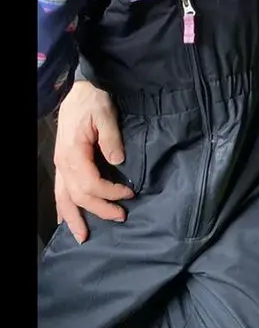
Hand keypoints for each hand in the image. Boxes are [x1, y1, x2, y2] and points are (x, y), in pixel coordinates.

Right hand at [53, 80, 131, 242]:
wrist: (76, 90)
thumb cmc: (92, 101)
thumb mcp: (105, 114)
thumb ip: (111, 138)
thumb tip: (118, 160)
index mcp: (74, 154)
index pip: (91, 184)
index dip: (110, 192)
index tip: (129, 193)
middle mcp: (64, 164)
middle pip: (79, 196)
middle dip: (99, 209)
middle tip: (121, 217)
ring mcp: (60, 165)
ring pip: (63, 198)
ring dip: (73, 218)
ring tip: (82, 237)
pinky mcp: (62, 163)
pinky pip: (59, 191)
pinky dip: (62, 207)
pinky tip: (65, 219)